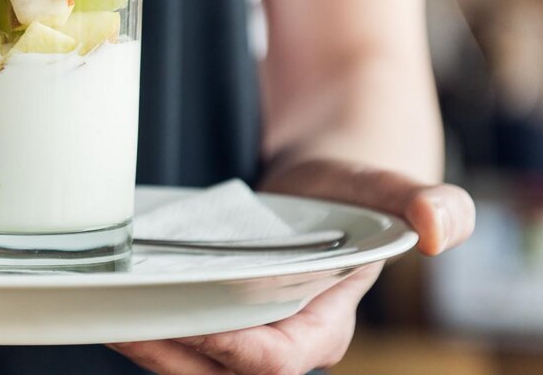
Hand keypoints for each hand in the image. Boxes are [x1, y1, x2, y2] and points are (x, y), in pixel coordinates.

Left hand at [109, 161, 474, 373]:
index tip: (184, 315)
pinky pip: (179, 337)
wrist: (330, 186)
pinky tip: (112, 300)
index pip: (275, 356)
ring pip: (191, 359)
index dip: (230, 345)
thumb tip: (442, 227)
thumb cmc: (358, 188)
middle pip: (218, 368)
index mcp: (324, 324)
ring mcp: (247, 333)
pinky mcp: (217, 318)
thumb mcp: (390, 187)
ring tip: (100, 312)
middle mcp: (283, 339)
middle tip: (116, 319)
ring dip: (145, 343)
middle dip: (167, 351)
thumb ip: (426, 203)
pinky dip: (145, 325)